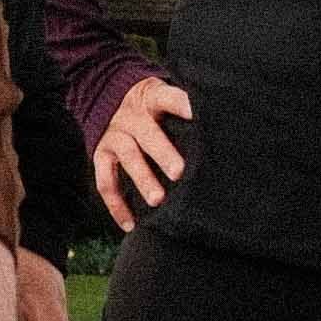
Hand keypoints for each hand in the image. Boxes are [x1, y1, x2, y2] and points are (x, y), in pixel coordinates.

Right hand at [90, 74, 191, 230]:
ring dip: (143, 179)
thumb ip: (183, 109)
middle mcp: (131, 117)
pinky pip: (106, 183)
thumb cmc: (150, 107)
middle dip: (163, 153)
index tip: (198, 115)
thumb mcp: (162, 96)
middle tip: (178, 172)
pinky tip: (130, 225)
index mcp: (151, 98)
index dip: (182, 106)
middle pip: (148, 134)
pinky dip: (116, 206)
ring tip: (157, 200)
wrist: (105, 98)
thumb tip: (219, 129)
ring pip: (128, 157)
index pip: (169, 99)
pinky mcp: (101, 155)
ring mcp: (114, 136)